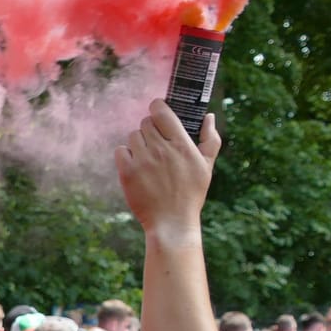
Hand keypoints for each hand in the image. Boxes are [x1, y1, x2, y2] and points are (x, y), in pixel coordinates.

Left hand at [113, 99, 221, 242]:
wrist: (171, 222)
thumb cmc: (191, 194)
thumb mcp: (207, 167)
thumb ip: (210, 139)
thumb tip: (209, 117)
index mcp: (181, 144)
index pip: (161, 111)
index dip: (157, 108)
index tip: (159, 114)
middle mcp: (161, 149)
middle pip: (146, 122)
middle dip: (150, 130)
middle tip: (156, 145)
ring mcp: (143, 160)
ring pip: (133, 135)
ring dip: (138, 143)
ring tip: (148, 159)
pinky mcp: (127, 172)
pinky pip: (120, 150)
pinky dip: (126, 155)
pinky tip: (136, 166)